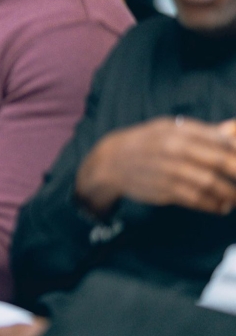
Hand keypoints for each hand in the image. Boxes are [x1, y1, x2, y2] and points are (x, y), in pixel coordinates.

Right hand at [76, 118, 235, 216]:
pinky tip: (221, 206)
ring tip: (235, 198)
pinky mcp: (164, 190)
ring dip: (230, 193)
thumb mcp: (169, 128)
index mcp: (179, 131)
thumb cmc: (146, 142)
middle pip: (219, 162)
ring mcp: (169, 171)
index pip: (220, 140)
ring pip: (210, 184)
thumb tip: (233, 129)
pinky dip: (212, 205)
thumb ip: (203, 131)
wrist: (111, 162)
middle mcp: (174, 149)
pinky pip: (196, 199)